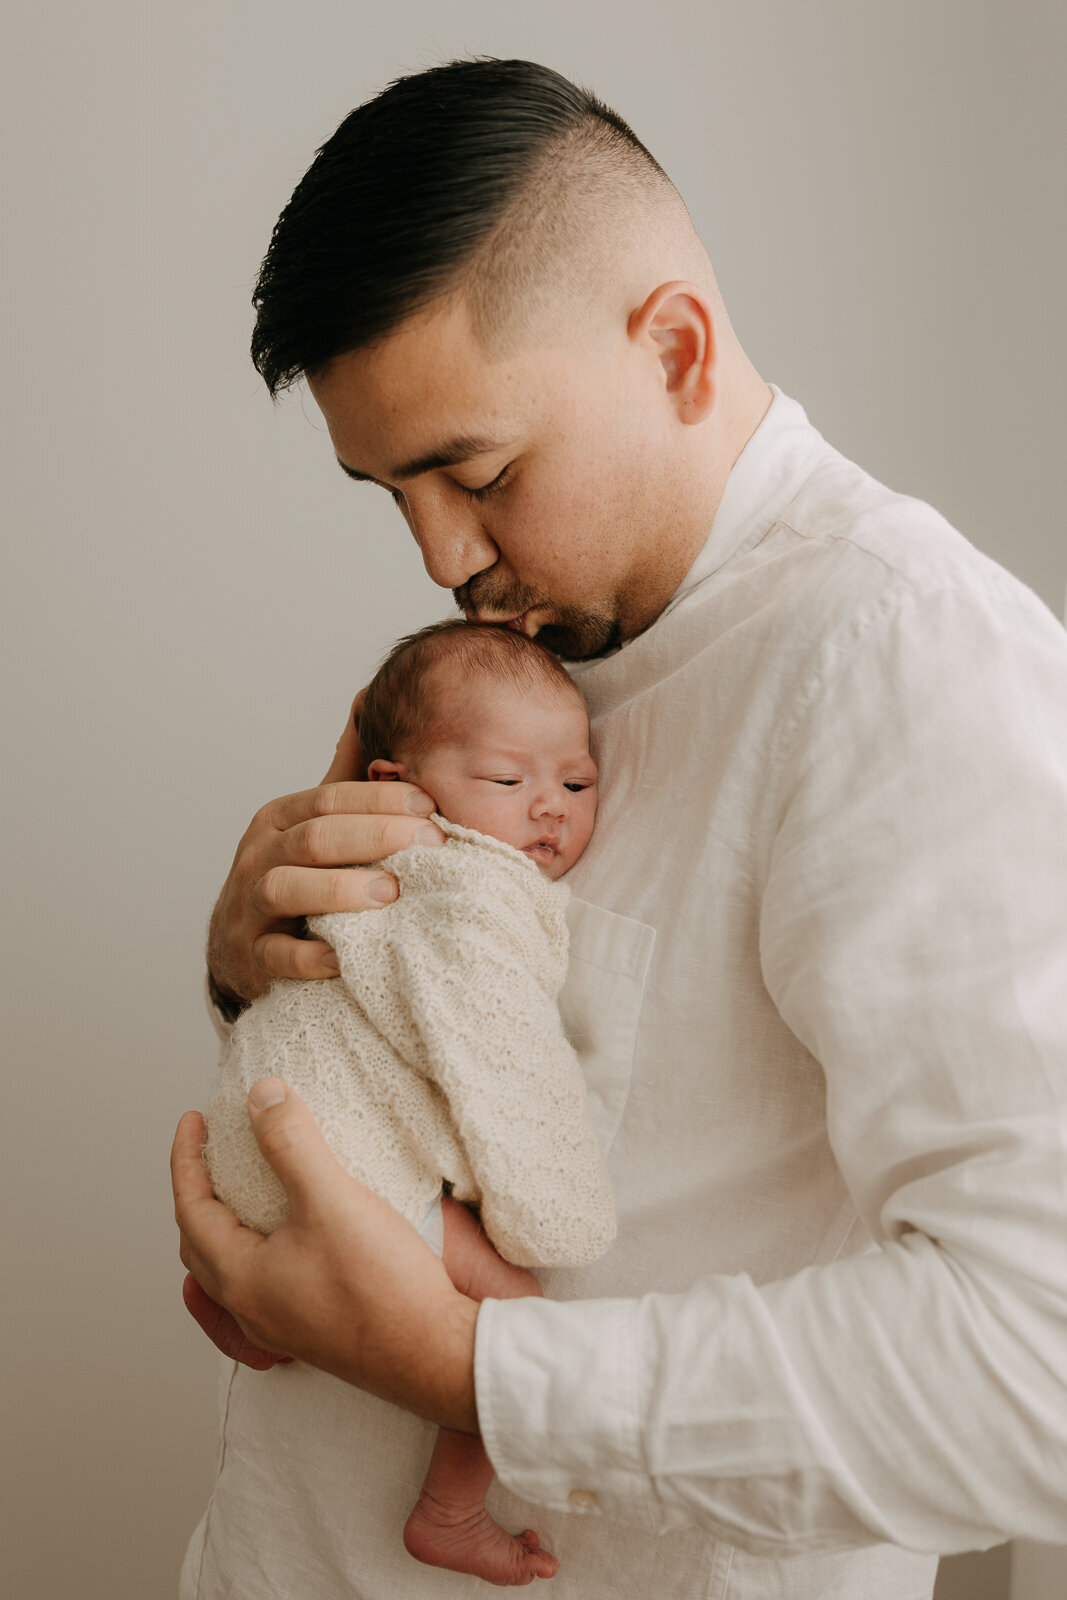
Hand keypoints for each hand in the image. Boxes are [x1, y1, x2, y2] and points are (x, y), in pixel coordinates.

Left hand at [172, 1080, 479, 1430]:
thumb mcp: (332, 1200)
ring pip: (230, 1271)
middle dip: (197, 1194)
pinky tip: (288, 1241)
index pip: (191, 1209)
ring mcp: (282, 1325)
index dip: (186, 1159)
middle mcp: (252, 1308)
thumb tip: (262, 1096)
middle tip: (208, 1153)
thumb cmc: (381, 1287)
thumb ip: (292, 1144)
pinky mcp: (314, 1331)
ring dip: (224, 1228)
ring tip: (241, 1193)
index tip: (193, 1120)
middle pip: (200, 1245)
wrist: (436, 1355)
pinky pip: (263, 1287)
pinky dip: (257, 1252)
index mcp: (241, 1278)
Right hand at [207, 692, 443, 1003]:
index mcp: (281, 817)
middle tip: (431, 844)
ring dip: (340, 889)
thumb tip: (365, 699)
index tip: (431, 804)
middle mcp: (260, 855)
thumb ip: (345, 771)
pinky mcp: (250, 957)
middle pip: (315, 836)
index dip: (381, 798)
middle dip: (376, 836)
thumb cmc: (295, 873)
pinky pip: (275, 956)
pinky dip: (308, 956)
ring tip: (390, 893)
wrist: (240, 945)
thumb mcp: (314, 820)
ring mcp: (249, 906)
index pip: (331, 798)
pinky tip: (343, 957)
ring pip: (286, 887)